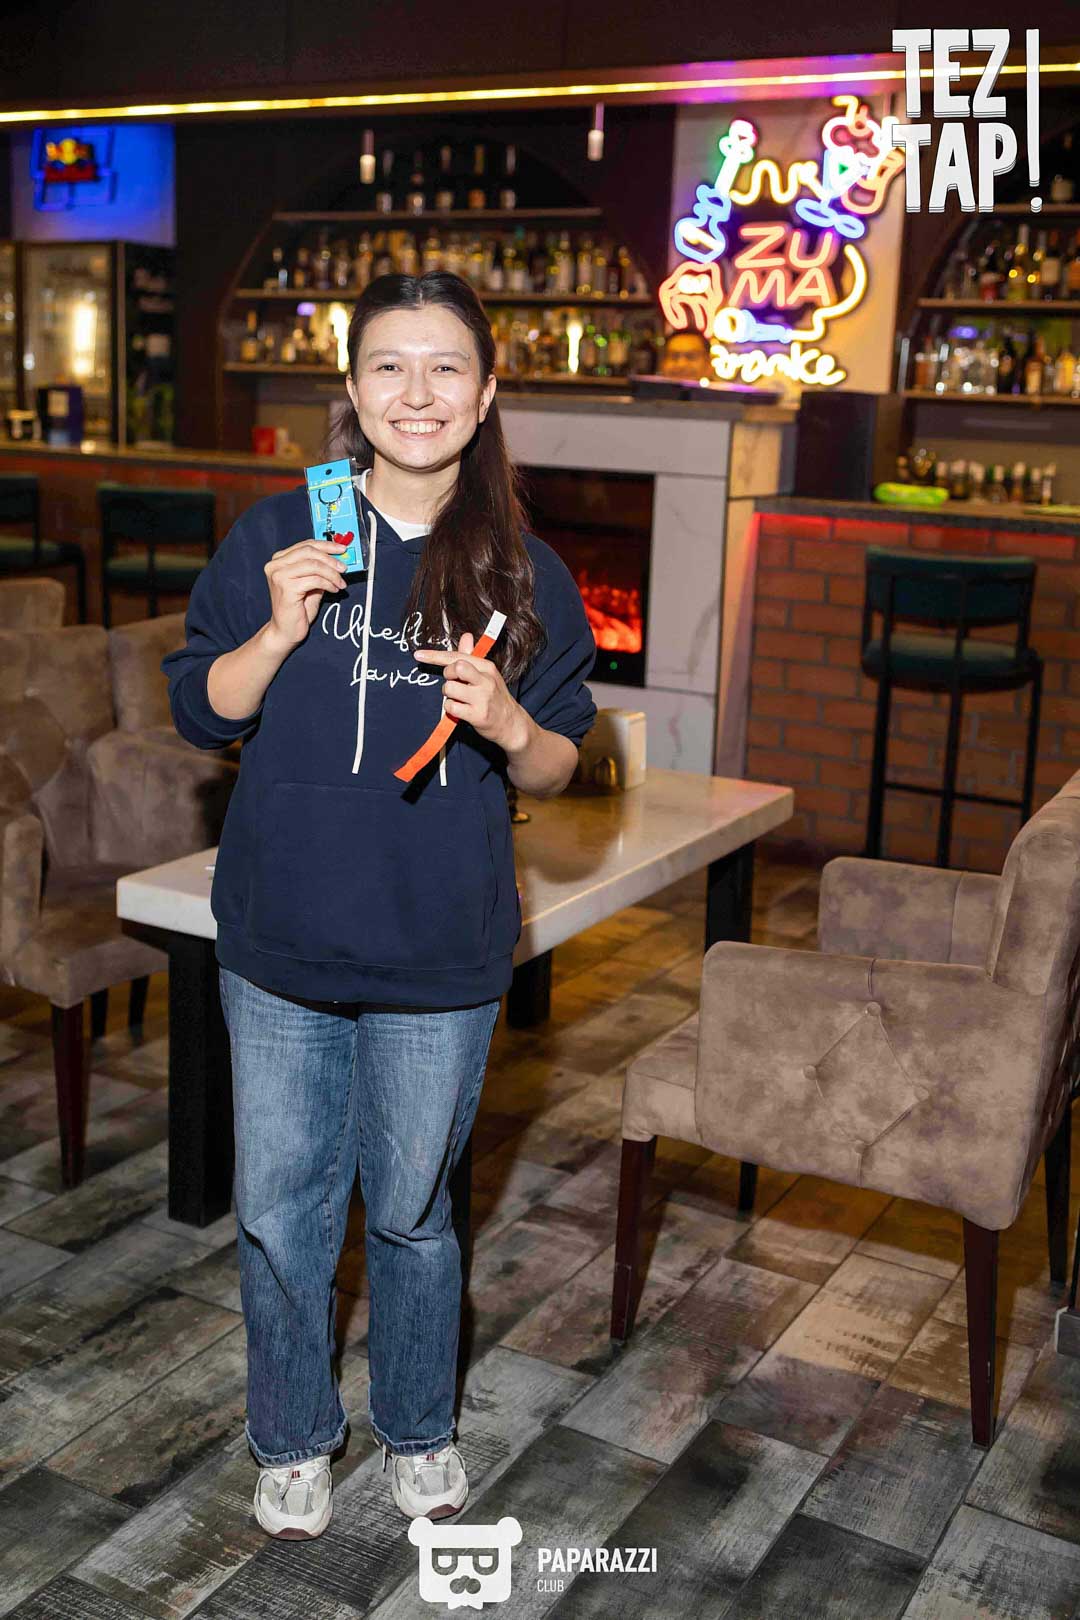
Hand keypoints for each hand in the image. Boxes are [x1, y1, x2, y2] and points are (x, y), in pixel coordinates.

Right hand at [263, 538, 347, 653]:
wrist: (286, 630)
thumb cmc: (298, 608)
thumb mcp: (311, 583)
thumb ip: (320, 569)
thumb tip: (339, 559)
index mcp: (280, 560)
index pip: (306, 545)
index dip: (327, 545)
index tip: (343, 549)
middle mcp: (276, 565)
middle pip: (309, 551)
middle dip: (331, 559)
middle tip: (344, 568)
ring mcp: (279, 576)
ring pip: (314, 565)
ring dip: (332, 574)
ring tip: (340, 583)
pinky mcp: (286, 588)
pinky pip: (315, 580)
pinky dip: (328, 584)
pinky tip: (333, 590)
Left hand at [415, 631, 531, 753]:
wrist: (511, 723)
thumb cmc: (495, 697)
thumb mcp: (487, 674)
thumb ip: (472, 656)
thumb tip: (466, 636)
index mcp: (487, 667)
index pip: (458, 656)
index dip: (435, 656)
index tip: (418, 655)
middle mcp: (486, 680)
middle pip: (455, 667)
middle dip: (447, 675)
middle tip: (454, 683)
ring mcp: (482, 698)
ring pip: (450, 688)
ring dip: (448, 695)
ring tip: (459, 699)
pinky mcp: (477, 715)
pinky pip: (451, 707)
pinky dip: (451, 709)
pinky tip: (460, 710)